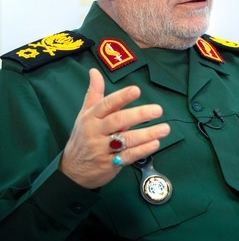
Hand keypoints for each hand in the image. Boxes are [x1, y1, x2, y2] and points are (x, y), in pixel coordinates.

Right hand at [59, 68, 169, 188]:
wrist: (71, 170)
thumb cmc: (83, 136)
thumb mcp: (84, 114)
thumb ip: (94, 93)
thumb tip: (94, 71)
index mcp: (91, 117)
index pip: (106, 104)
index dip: (121, 97)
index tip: (136, 90)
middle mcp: (96, 132)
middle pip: (118, 121)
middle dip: (139, 115)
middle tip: (158, 110)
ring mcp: (102, 149)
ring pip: (126, 140)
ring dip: (147, 134)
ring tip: (165, 128)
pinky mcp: (109, 164)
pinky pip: (128, 156)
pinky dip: (142, 150)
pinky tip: (155, 143)